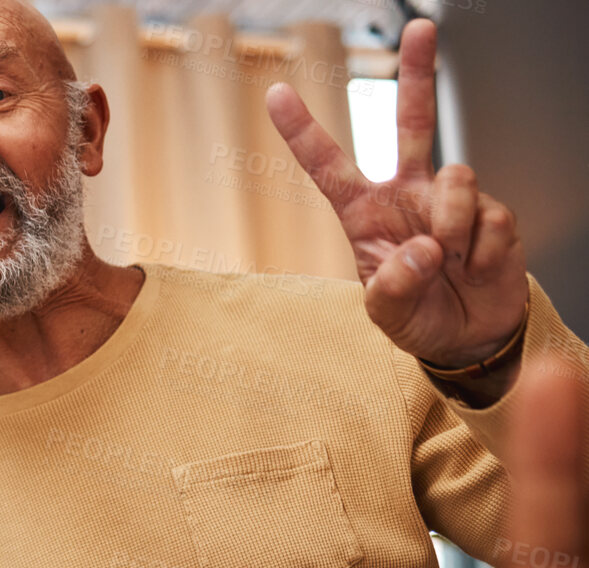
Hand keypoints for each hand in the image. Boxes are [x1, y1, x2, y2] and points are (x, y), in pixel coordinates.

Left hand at [266, 19, 526, 368]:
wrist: (468, 337)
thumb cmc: (417, 317)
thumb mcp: (387, 313)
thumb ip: (393, 286)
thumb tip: (423, 249)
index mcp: (365, 213)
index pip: (328, 166)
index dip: (303, 131)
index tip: (276, 93)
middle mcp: (407, 195)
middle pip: (411, 123)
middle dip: (418, 73)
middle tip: (421, 26)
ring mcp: (450, 200)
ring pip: (457, 176)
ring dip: (452, 225)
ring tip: (451, 263)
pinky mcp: (491, 213)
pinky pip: (491, 216)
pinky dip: (483, 250)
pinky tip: (477, 268)